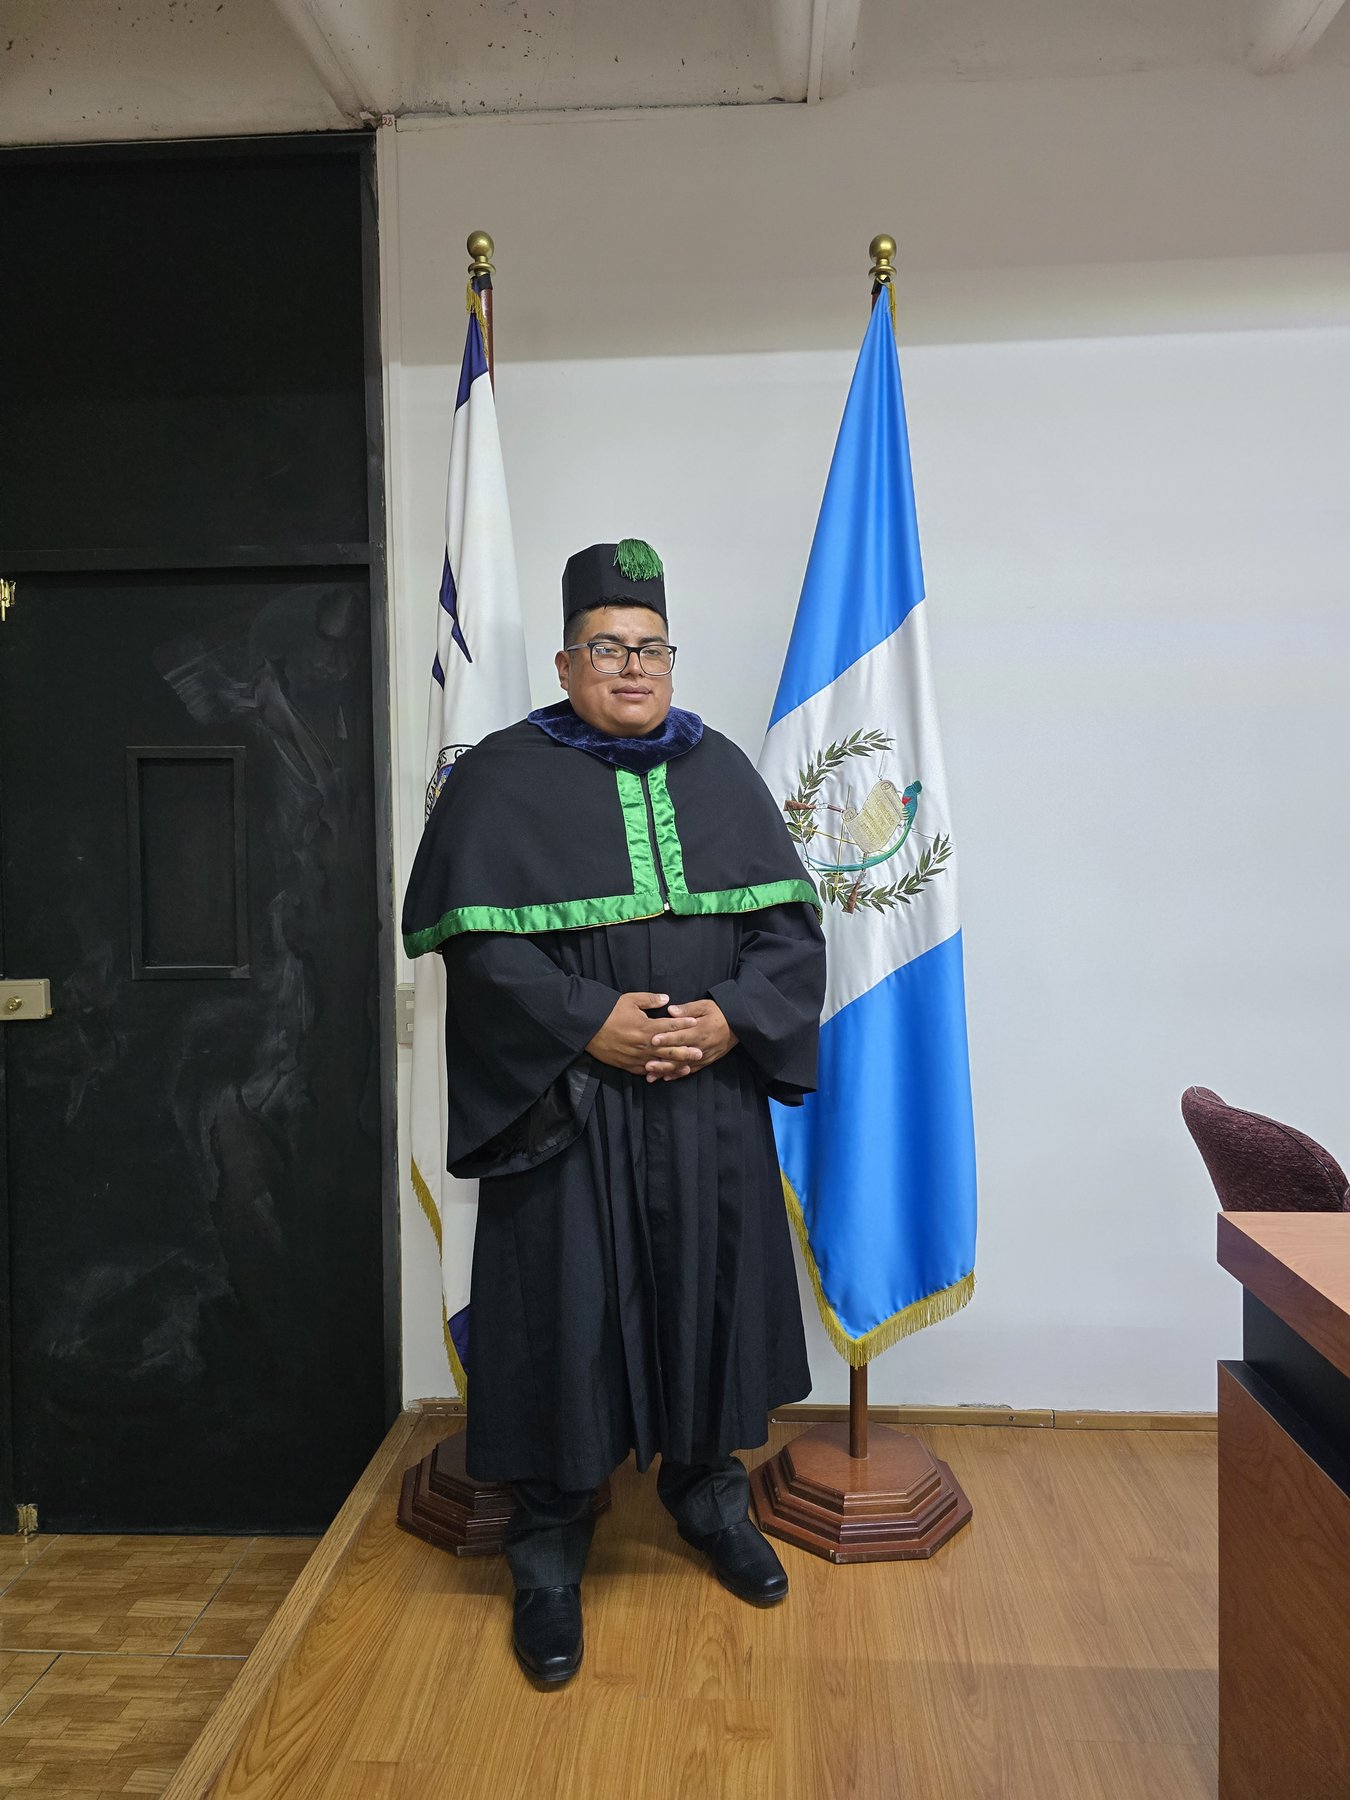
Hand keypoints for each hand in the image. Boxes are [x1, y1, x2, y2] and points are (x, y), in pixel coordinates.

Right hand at [586, 992, 701, 1077]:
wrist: (587, 1028)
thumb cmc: (609, 1012)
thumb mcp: (630, 1000)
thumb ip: (650, 1000)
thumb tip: (667, 999)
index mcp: (645, 1027)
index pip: (669, 1026)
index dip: (683, 1024)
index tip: (695, 1022)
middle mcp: (643, 1044)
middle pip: (669, 1050)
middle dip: (686, 1051)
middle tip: (700, 1052)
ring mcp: (636, 1057)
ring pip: (660, 1063)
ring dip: (675, 1066)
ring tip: (688, 1067)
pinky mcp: (627, 1065)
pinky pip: (646, 1071)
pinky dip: (657, 1073)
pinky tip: (666, 1074)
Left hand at [645, 998, 737, 1082]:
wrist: (738, 1025)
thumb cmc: (719, 1012)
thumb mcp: (704, 1006)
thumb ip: (687, 1009)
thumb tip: (670, 1010)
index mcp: (700, 1030)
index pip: (680, 1036)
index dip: (666, 1038)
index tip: (652, 1040)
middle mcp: (701, 1046)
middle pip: (679, 1055)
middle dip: (662, 1061)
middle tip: (647, 1064)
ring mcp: (703, 1055)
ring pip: (683, 1066)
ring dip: (667, 1071)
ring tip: (651, 1075)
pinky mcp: (706, 1061)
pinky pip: (690, 1070)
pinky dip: (678, 1075)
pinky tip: (666, 1077)